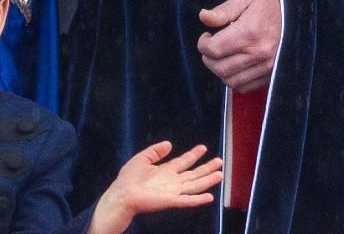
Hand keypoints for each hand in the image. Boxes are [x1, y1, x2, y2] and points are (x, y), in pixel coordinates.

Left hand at [89, 143, 221, 233]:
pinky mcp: (171, 200)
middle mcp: (173, 180)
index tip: (203, 147)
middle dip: (207, 167)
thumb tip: (169, 144)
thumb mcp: (142, 158)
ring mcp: (174, 191)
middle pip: (194, 173)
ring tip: (220, 174)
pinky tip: (209, 197)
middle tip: (220, 161)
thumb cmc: (129, 177)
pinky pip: (187, 200)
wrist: (123, 193)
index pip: (183, 161)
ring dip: (208, 180)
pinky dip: (198, 199)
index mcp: (166, 170)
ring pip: (195, 185)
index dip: (193, 155)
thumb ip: (155, 151)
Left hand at [197, 0, 281, 92]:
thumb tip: (203, 16)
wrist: (295, 17)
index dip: (203, 44)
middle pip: (220, 69)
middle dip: (208, 59)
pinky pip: (245, 87)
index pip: (214, 50)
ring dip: (220, 71)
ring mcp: (267, 67)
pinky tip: (234, 65)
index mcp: (249, 33)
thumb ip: (222, 11)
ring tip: (221, 56)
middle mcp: (259, 54)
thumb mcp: (243, 0)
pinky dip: (234, 79)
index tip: (206, 36)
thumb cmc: (266, 7)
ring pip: (231, 81)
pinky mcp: (271, 76)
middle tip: (211, 47)